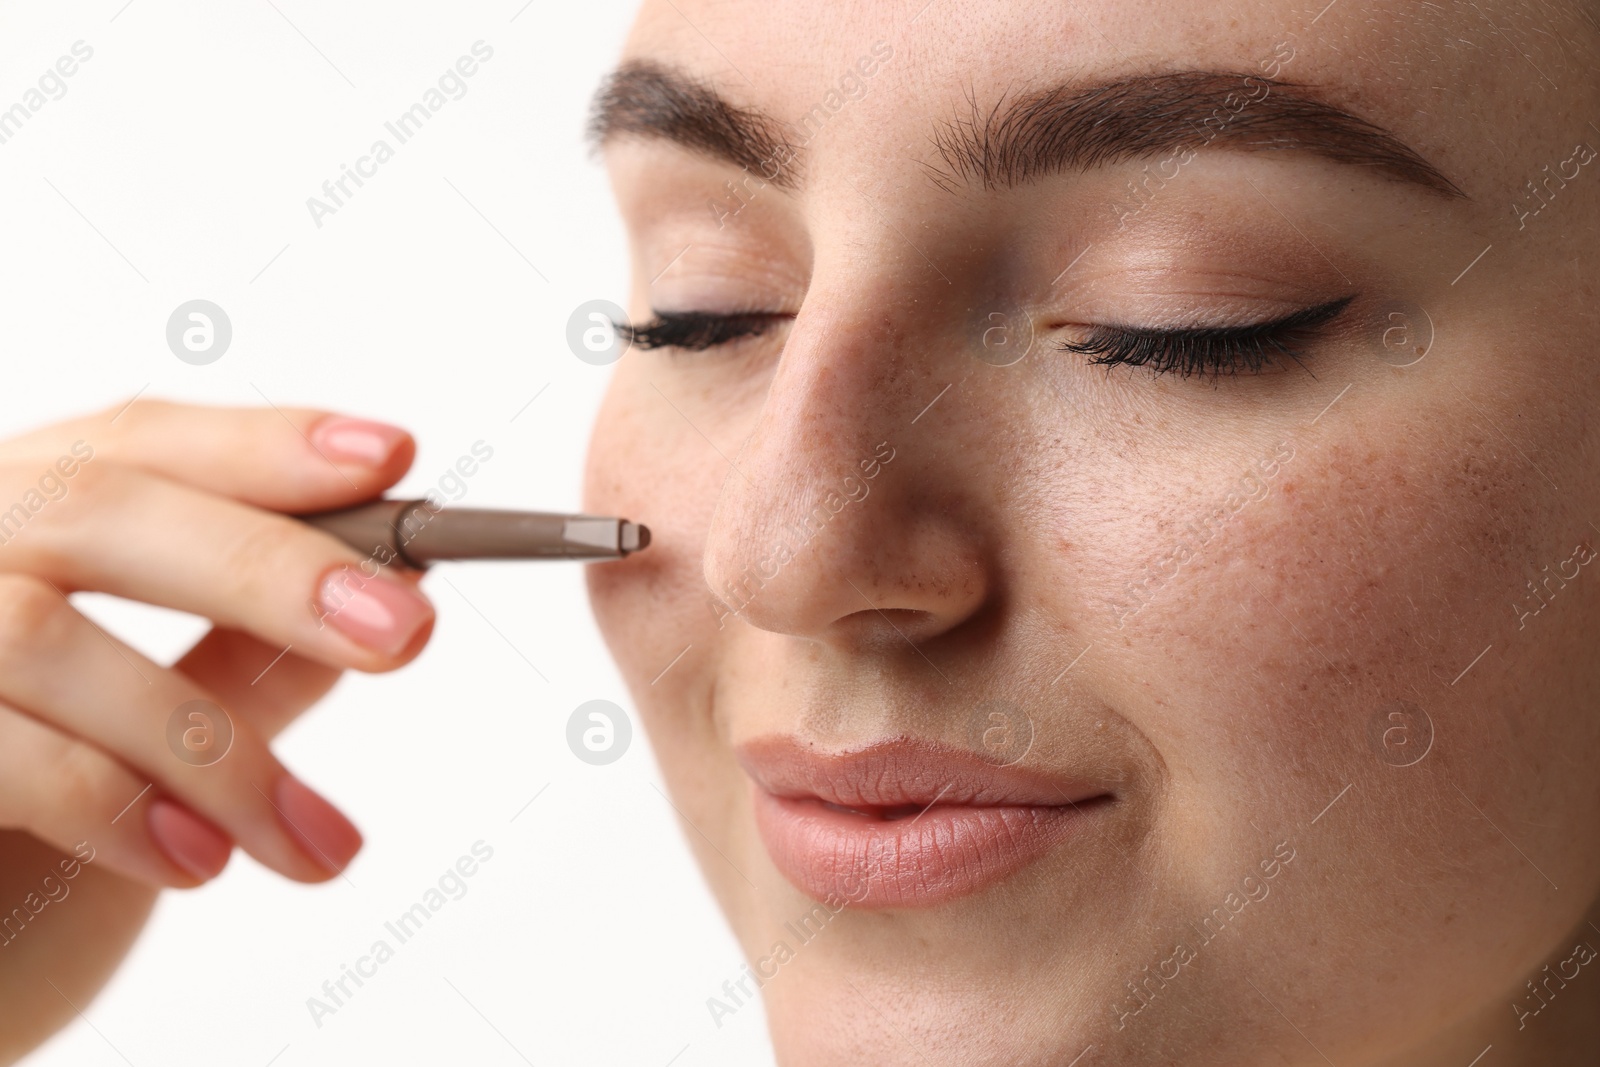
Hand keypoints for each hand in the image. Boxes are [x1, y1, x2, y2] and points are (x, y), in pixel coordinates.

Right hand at [0, 398, 433, 888]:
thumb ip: (244, 659)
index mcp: (4, 531)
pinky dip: (115, 806)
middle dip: (266, 568)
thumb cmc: (20, 866)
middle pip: (92, 507)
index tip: (391, 456)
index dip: (258, 445)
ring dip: (212, 746)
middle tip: (404, 632)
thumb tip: (390, 588)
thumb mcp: (153, 748)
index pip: (128, 443)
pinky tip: (195, 863)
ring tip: (312, 838)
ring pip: (41, 635)